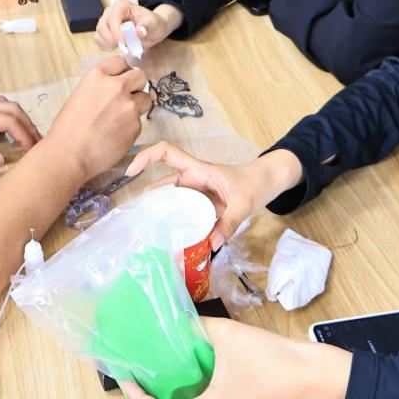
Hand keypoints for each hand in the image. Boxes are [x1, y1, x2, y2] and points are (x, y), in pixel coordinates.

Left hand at [0, 96, 41, 173]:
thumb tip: (1, 159)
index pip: (8, 121)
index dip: (25, 135)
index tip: (34, 151)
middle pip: (11, 108)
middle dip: (28, 125)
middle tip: (39, 144)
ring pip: (5, 104)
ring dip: (20, 119)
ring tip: (29, 137)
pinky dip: (9, 116)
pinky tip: (10, 130)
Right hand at [45, 56, 151, 180]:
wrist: (69, 154)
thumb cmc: (67, 127)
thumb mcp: (80, 95)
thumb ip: (100, 87)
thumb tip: (115, 87)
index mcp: (97, 76)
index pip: (121, 61)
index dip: (122, 71)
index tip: (120, 80)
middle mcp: (116, 87)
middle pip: (140, 76)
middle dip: (136, 85)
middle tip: (127, 97)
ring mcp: (129, 106)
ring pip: (146, 98)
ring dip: (138, 105)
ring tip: (123, 117)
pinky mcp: (136, 126)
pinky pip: (140, 121)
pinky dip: (131, 126)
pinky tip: (117, 134)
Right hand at [95, 0, 182, 51]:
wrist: (152, 29)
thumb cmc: (153, 24)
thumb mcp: (154, 25)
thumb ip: (147, 27)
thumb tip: (139, 32)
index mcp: (122, 5)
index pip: (112, 19)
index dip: (116, 32)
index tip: (124, 43)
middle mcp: (110, 11)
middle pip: (102, 26)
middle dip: (112, 39)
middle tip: (126, 47)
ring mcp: (106, 21)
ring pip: (98, 34)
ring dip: (109, 44)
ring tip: (123, 46)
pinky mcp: (104, 31)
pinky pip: (98, 40)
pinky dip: (106, 46)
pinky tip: (117, 47)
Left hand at [121, 317, 352, 398]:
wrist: (311, 374)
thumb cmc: (270, 362)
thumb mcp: (228, 336)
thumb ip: (198, 327)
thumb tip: (176, 317)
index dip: (135, 392)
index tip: (122, 375)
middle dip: (152, 386)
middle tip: (137, 363)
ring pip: (189, 398)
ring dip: (172, 383)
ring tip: (158, 358)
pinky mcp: (235, 398)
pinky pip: (205, 393)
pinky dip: (193, 379)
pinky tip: (190, 357)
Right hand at [125, 142, 302, 248]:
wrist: (267, 183)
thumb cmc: (254, 183)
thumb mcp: (244, 203)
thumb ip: (229, 223)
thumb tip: (210, 245)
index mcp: (198, 170)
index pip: (166, 153)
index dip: (146, 157)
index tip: (131, 171)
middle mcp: (192, 181)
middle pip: (163, 186)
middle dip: (148, 201)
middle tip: (135, 223)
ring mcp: (195, 195)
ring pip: (171, 204)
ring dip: (161, 217)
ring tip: (148, 236)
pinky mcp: (201, 209)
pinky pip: (184, 216)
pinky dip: (176, 227)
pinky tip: (170, 243)